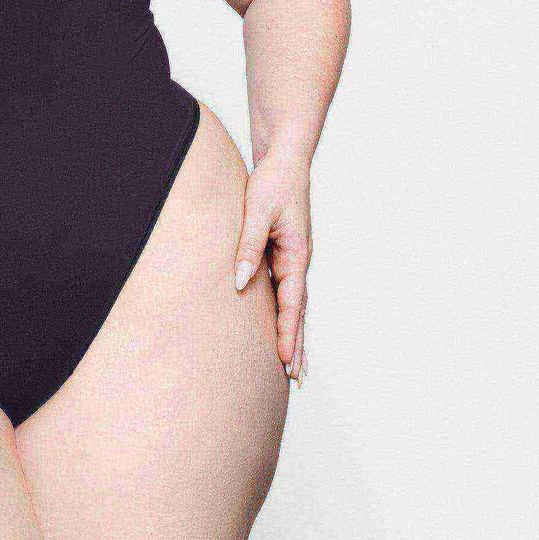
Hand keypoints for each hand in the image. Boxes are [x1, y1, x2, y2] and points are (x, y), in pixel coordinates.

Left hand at [233, 152, 311, 385]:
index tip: (286, 360)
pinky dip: (283, 312)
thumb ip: (248, 247)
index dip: (288, 333)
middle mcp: (297, 261)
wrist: (285, 160)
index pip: (293, 303)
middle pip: (298, 311)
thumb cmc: (273, 183)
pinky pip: (283, 290)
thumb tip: (241, 283)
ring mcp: (291, 259)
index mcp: (297, 255)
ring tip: (291, 364)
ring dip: (292, 333)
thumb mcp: (257, 213)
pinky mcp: (281, 253)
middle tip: (295, 379)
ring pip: (292, 304)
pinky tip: (277, 326)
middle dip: (296, 344)